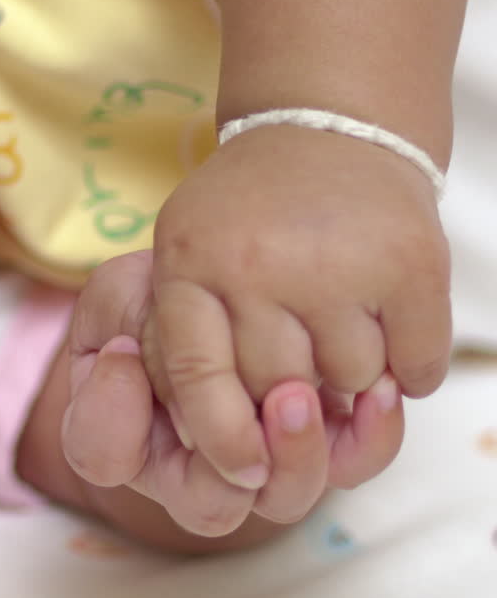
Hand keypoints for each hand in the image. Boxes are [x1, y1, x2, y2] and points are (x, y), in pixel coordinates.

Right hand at [60, 251, 406, 535]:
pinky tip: (375, 391)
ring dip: (298, 452)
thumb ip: (119, 326)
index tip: (122, 351)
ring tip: (300, 393)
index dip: (110, 418)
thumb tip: (126, 358)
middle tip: (250, 397)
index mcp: (122, 435)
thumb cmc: (161, 291)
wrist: (238, 276)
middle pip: (209, 504)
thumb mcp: (117, 294)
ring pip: (283, 497)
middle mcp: (186, 469)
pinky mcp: (321, 445)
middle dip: (230, 461)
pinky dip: (368, 437)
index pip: (102, 457)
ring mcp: (257, 464)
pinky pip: (349, 467)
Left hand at [144, 125, 448, 490]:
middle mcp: (256, 263)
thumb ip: (183, 344)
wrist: (328, 128)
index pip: (194, 375)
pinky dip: (408, 367)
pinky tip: (388, 323)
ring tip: (338, 321)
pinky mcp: (411, 261)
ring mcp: (336, 261)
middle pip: (273, 389)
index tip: (244, 468)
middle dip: (289, 398)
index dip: (219, 435)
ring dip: (350, 375)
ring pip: (348, 381)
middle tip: (299, 370)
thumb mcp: (185, 259)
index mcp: (188, 263)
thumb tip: (205, 447)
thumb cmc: (244, 216)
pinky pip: (414, 366)